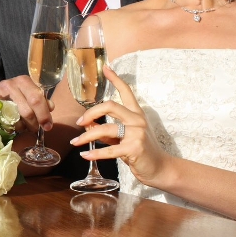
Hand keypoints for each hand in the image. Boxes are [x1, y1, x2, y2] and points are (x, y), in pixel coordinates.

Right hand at [0, 75, 53, 132]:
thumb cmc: (17, 93)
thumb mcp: (30, 92)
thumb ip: (42, 99)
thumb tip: (51, 107)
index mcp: (24, 81)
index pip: (36, 99)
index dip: (43, 114)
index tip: (48, 126)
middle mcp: (11, 85)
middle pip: (27, 111)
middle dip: (34, 123)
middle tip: (36, 128)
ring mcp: (0, 95)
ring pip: (16, 118)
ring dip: (24, 126)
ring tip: (25, 125)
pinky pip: (5, 122)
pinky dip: (13, 126)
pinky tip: (15, 124)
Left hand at [70, 66, 171, 186]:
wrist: (159, 168)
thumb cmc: (139, 150)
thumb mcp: (123, 136)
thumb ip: (107, 129)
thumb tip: (87, 125)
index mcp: (136, 113)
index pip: (126, 91)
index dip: (115, 79)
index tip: (105, 68)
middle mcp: (137, 119)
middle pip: (110, 106)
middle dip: (91, 112)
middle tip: (79, 122)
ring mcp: (137, 133)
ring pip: (105, 128)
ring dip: (87, 136)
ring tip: (76, 142)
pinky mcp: (134, 148)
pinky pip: (109, 150)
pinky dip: (94, 153)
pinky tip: (85, 155)